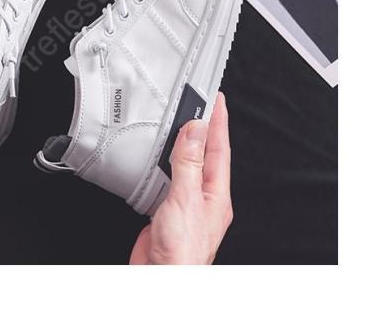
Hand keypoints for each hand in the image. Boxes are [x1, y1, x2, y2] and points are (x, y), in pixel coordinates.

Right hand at [130, 93, 232, 263]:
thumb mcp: (186, 200)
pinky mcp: (166, 208)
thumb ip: (189, 164)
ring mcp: (185, 203)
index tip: (217, 100)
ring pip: (186, 165)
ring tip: (180, 121)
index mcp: (216, 195)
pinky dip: (163, 161)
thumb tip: (195, 131)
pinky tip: (158, 156)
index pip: (219, 149)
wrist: (161, 278)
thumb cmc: (182, 251)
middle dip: (203, 128)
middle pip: (205, 154)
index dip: (218, 122)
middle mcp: (204, 197)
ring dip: (183, 143)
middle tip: (200, 104)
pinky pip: (168, 177)